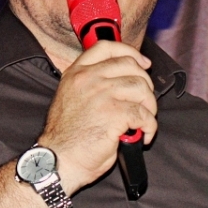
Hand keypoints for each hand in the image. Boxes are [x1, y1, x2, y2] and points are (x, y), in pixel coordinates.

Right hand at [39, 41, 155, 194]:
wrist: (58, 160)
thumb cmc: (65, 138)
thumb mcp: (71, 99)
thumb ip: (91, 85)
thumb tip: (120, 84)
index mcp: (77, 74)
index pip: (107, 48)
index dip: (131, 53)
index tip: (143, 64)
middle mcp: (89, 79)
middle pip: (131, 67)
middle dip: (145, 85)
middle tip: (144, 103)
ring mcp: (103, 94)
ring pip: (142, 89)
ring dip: (149, 107)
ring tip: (143, 122)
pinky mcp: (115, 113)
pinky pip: (144, 114)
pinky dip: (149, 126)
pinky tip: (142, 135)